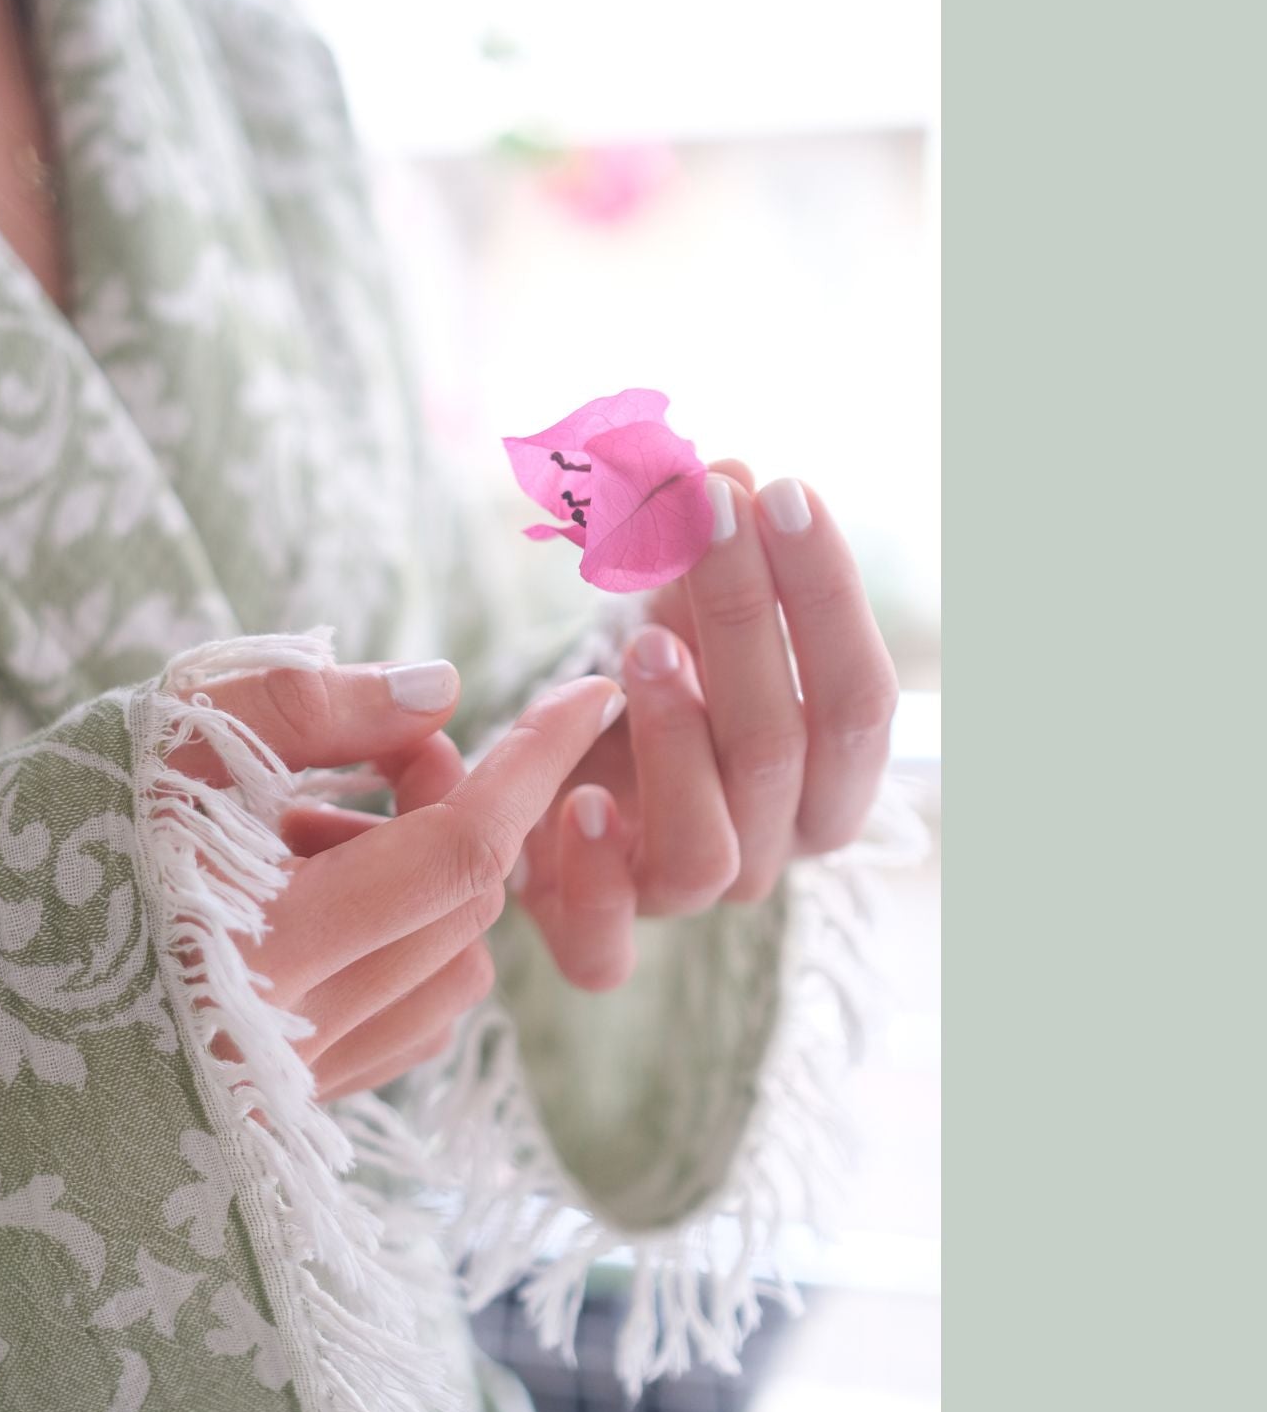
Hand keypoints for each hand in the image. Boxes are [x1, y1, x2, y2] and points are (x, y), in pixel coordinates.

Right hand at [189, 663, 624, 1097]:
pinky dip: (407, 956)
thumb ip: (303, 710)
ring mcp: (292, 1089)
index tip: (592, 696)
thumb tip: (444, 696)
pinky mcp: (289, 1114)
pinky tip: (322, 910)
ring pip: (454, 973)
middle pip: (466, 907)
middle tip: (387, 758)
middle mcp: (289, 1042)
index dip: (534, 763)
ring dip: (432, 889)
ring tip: (316, 838)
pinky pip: (410, 1027)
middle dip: (459, 811)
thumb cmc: (52, 833)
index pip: (459, 848)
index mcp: (260, 951)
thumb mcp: (163, 742)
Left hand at [513, 465, 898, 990]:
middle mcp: (772, 847)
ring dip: (679, 740)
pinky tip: (573, 799)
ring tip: (643, 645)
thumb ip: (701, 556)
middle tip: (705, 516)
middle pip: (782, 750)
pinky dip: (594, 876)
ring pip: (710, 850)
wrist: (553, 785)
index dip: (825, 595)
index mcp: (826, 780)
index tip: (781, 489)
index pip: (859, 700)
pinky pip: (610, 949)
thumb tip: (719, 462)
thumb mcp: (680, 613)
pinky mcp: (596, 938)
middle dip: (747, 618)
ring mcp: (685, 898)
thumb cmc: (644, 690)